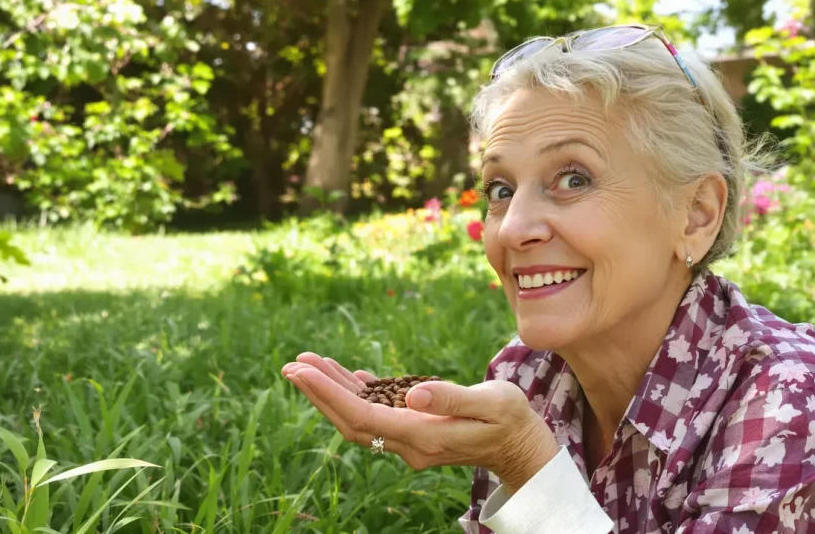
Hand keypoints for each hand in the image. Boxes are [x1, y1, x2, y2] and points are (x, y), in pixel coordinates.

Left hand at [281, 352, 559, 492]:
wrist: (523, 447)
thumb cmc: (511, 421)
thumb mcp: (491, 403)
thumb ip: (452, 398)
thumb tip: (411, 394)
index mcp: (423, 435)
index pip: (362, 417)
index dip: (328, 394)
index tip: (302, 372)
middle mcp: (409, 443)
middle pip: (350, 420)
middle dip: (318, 393)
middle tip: (292, 366)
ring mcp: (409, 441)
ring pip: (358, 418)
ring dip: (331, 392)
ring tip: (307, 365)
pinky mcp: (414, 433)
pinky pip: (375, 416)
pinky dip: (356, 395)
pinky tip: (347, 377)